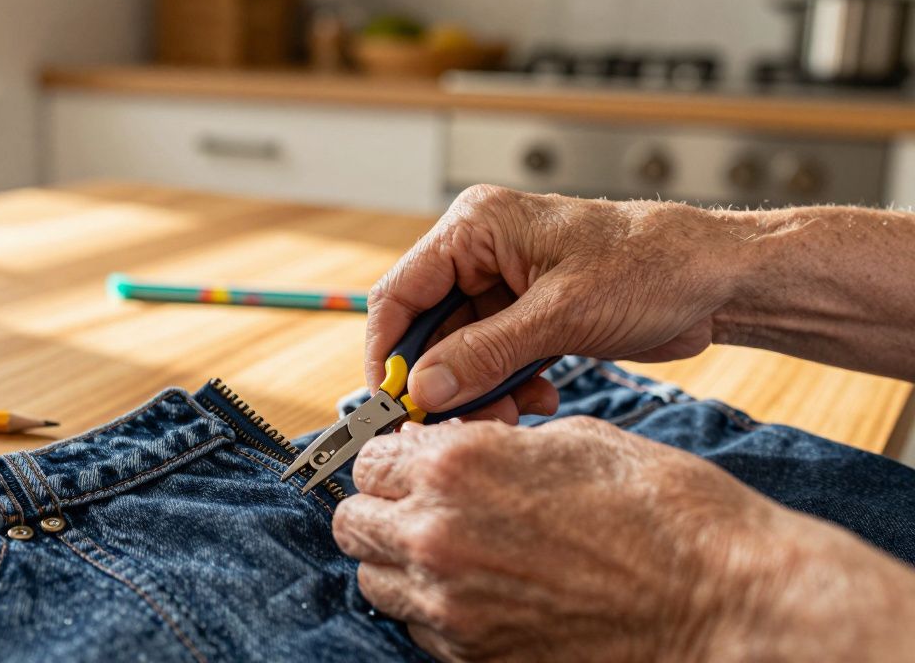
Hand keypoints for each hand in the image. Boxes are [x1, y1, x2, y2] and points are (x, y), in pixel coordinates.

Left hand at [333, 419, 914, 661]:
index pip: (370, 459)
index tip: (412, 461)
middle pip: (354, 524)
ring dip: (399, 562)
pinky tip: (480, 592)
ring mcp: (451, 608)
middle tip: (420, 505)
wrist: (727, 603)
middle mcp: (437, 537)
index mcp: (457, 467)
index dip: (392, 457)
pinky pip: (417, 629)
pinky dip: (433, 610)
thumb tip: (452, 451)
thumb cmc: (665, 510)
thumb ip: (492, 446)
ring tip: (453, 551)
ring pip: (376, 582)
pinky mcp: (475, 659)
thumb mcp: (573, 441)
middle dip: (381, 508)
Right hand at [366, 185, 744, 415]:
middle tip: (451, 427)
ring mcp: (504, 287)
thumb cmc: (652, 267)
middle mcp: (481, 254)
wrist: (721, 279)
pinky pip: (492, 361)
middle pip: (426, 329)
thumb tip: (423, 388)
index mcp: (477, 228)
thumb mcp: (562, 315)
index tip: (391, 405)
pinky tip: (537, 400)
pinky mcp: (528, 317)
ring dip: (476, 392)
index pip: (400, 293)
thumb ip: (485, 353)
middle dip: (439, 381)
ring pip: (458, 352)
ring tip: (507, 416)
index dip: (388, 353)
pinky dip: (505, 388)